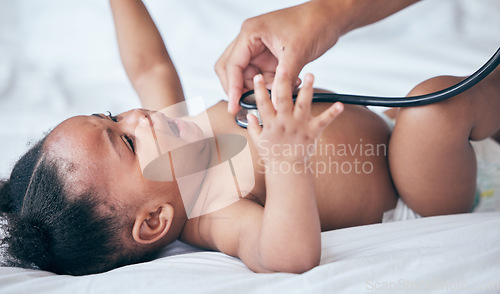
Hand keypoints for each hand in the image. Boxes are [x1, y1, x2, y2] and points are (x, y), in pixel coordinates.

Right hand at [215, 1, 344, 113]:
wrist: (330, 18)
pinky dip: (271, 85)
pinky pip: (263, 77)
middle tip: (244, 106)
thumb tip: (274, 103)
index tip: (233, 107)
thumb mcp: (297, 53)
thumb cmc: (313, 24)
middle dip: (238, 89)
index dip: (232, 88)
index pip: (233, 65)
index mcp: (250, 33)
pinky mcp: (269, 57)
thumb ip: (283, 79)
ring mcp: (259, 49)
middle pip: (232, 70)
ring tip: (279, 93)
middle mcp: (250, 40)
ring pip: (247, 76)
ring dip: (260, 89)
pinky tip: (289, 85)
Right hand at [247, 70, 343, 164]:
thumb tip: (248, 115)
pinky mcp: (312, 132)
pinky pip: (323, 121)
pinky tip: (340, 105)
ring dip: (307, 89)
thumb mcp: (258, 141)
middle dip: (282, 82)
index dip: (259, 89)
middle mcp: (284, 123)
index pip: (263, 103)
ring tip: (310, 74)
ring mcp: (299, 127)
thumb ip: (252, 127)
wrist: (287, 171)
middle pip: (282, 99)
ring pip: (302, 105)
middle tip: (282, 66)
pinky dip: (332, 113)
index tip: (258, 76)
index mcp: (270, 123)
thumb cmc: (273, 156)